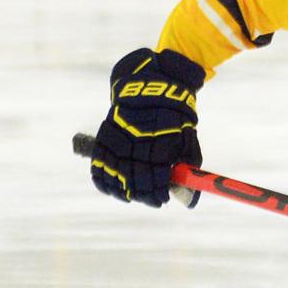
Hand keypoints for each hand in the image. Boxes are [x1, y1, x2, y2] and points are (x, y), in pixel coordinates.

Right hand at [90, 47, 204, 205]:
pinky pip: (98, 163)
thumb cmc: (175, 118)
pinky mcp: (105, 135)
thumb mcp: (188, 139)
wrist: (152, 85)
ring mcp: (119, 137)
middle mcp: (138, 139)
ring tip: (133, 197)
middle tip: (153, 200)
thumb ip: (188, 169)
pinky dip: (103, 179)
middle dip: (144, 194)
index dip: (158, 191)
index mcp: (161, 140)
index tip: (163, 198)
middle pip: (135, 177)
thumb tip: (189, 201)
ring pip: (116, 173)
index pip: (157, 175)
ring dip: (124, 190)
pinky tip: (113, 189)